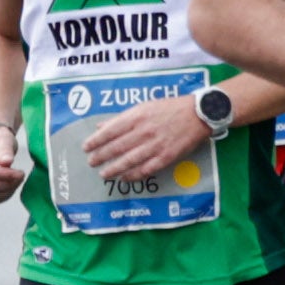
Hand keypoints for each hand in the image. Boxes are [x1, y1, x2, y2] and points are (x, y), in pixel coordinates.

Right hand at [0, 121, 28, 205]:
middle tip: (21, 176)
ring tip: (17, 181)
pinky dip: (3, 197)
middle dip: (8, 184)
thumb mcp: (4, 137)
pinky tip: (11, 187)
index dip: (4, 174)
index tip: (21, 173)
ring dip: (7, 192)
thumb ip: (5, 148)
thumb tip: (6, 162)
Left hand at [81, 94, 212, 184]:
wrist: (198, 114)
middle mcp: (144, 132)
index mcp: (137, 117)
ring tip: (103, 174)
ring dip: (114, 168)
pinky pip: (146, 169)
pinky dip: (133, 175)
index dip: (96, 141)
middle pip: (117, 147)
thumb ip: (122, 118)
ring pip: (129, 160)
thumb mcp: (144, 107)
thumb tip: (101, 126)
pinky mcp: (166, 157)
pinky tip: (124, 178)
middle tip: (91, 162)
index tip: (86, 147)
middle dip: (101, 156)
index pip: (110, 131)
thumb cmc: (169, 108)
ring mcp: (155, 146)